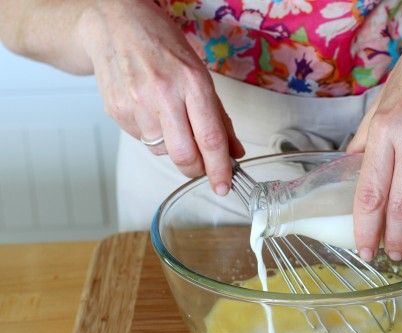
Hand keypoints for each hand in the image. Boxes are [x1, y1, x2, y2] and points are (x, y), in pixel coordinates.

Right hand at [78, 0, 243, 193]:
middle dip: (197, 169)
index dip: (219, 169)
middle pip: (185, 155)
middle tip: (202, 167)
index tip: (224, 185)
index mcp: (191, 82)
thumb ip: (219, 116)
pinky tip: (150, 112)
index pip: (210, 138)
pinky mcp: (117, 111)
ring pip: (162, 152)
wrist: (114, 25)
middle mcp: (163, 94)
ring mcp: (136, 104)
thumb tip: (234, 151)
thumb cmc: (162, 46)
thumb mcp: (199, 73)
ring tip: (171, 120)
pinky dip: (153, 136)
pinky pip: (142, 140)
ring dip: (173, 148)